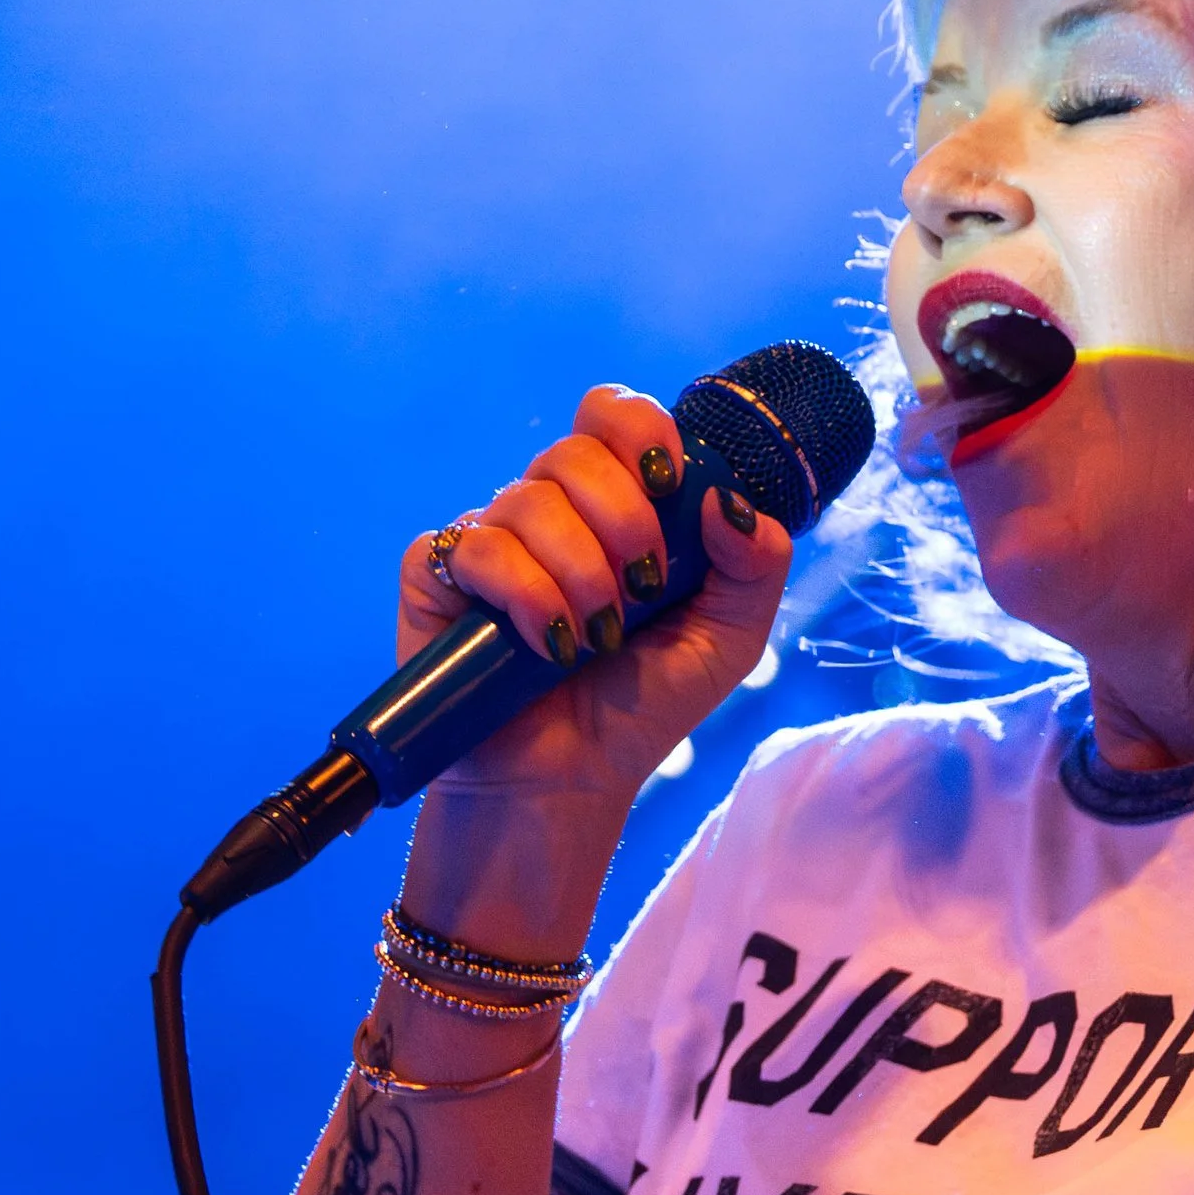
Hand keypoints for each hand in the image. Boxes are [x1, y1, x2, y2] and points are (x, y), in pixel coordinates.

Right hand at [396, 383, 792, 813]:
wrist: (569, 779)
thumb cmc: (641, 708)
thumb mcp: (728, 639)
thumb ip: (755, 566)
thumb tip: (728, 500)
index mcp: (613, 506)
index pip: (612, 415)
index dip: (640, 429)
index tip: (669, 484)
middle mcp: (548, 510)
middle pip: (575, 450)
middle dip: (625, 520)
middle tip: (642, 588)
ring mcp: (490, 537)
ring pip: (530, 500)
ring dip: (582, 575)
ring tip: (595, 638)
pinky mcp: (438, 574)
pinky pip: (479, 547)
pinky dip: (526, 597)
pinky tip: (545, 644)